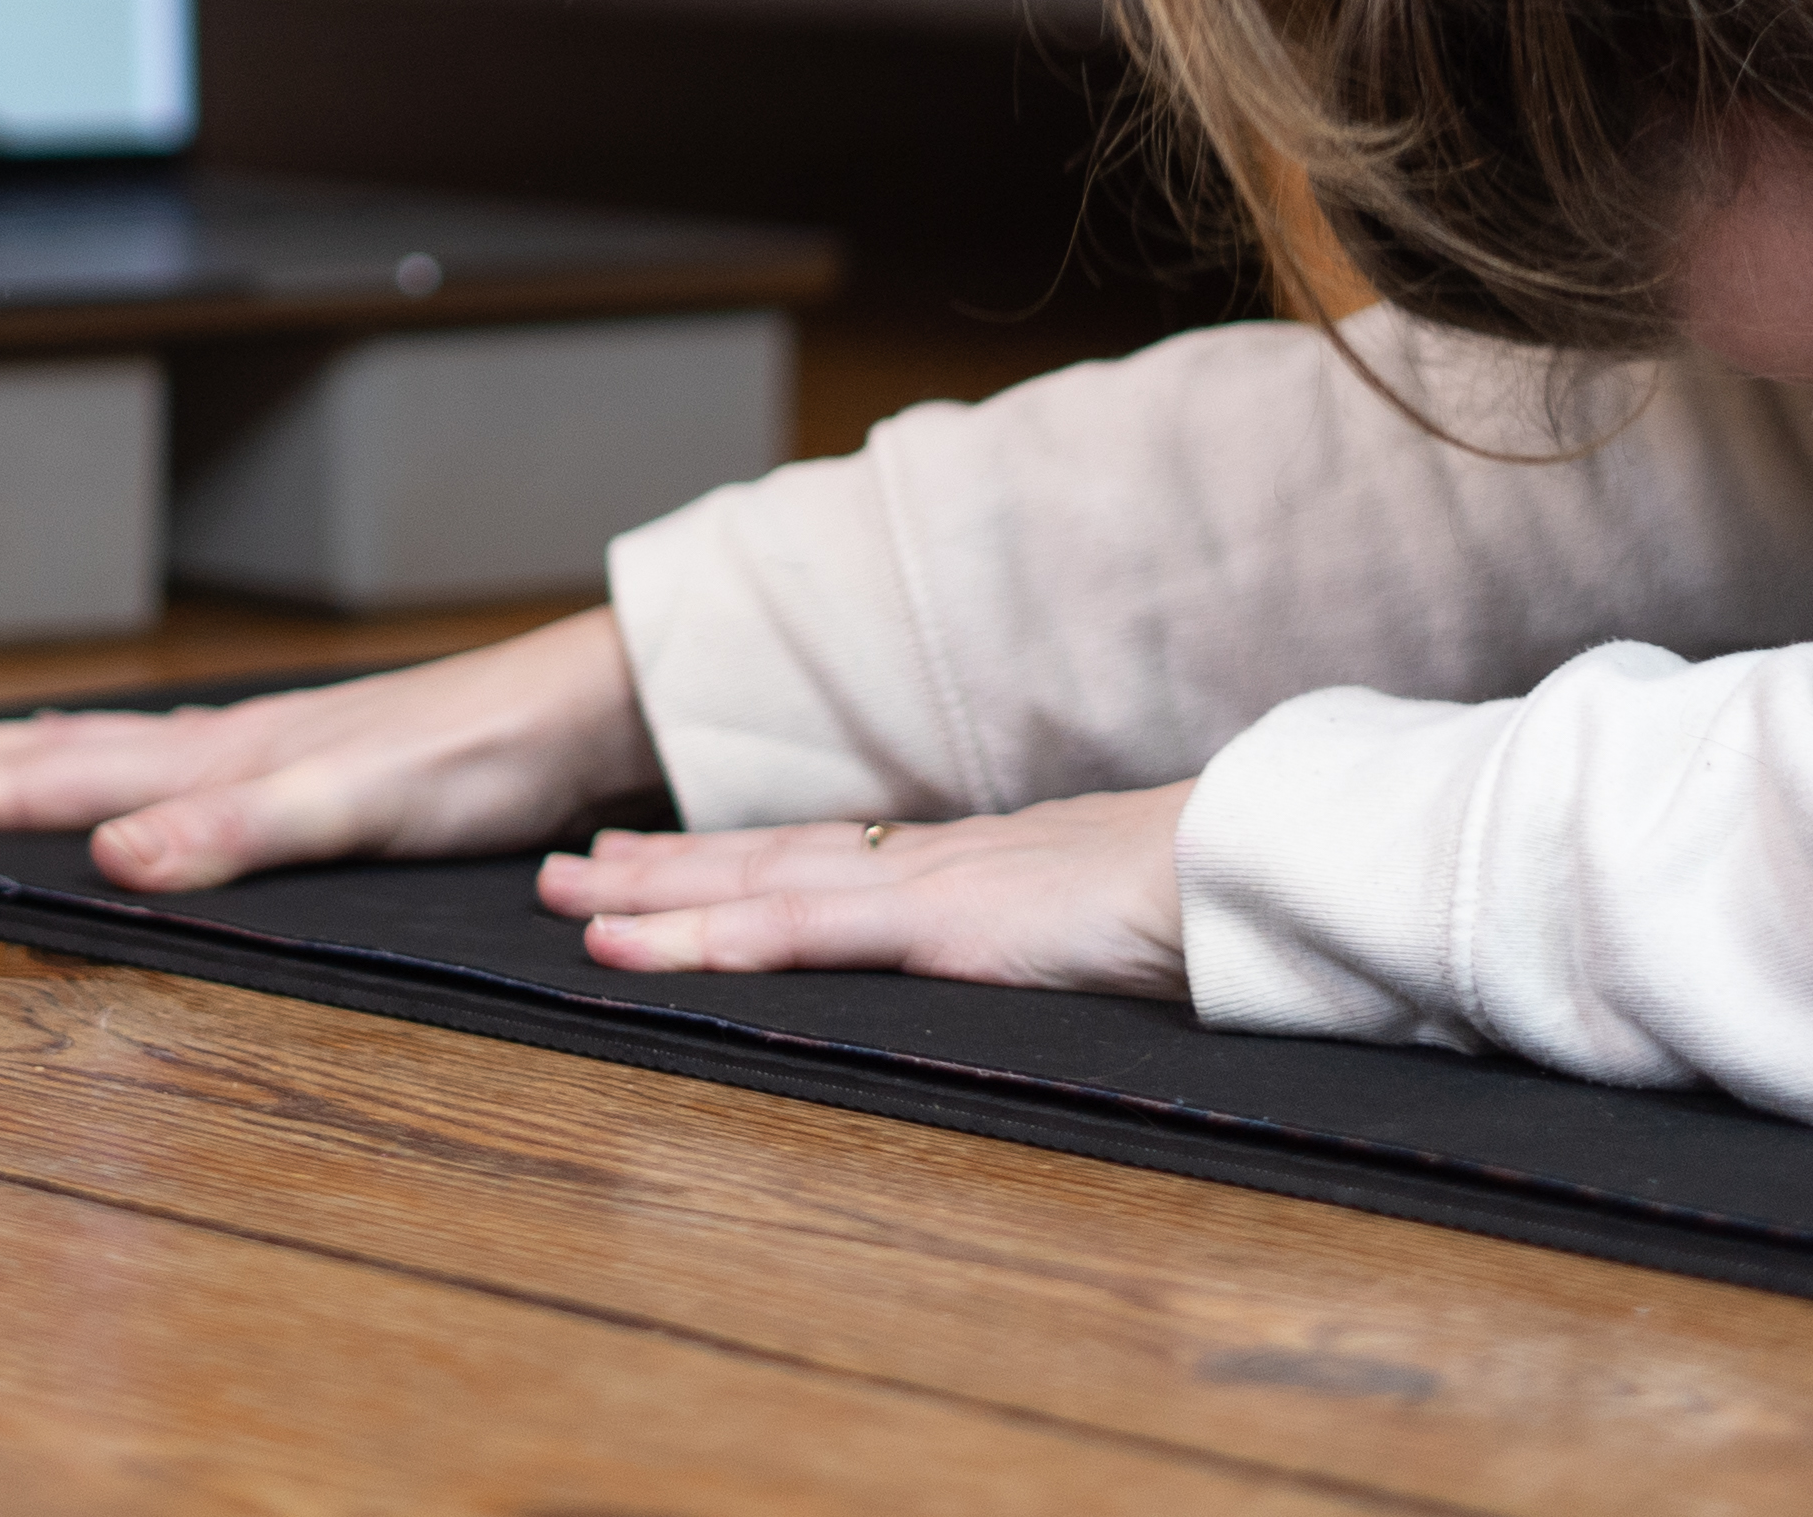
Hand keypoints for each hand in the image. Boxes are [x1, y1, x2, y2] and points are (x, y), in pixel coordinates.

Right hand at [0, 605, 658, 892]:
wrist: (582, 708)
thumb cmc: (482, 759)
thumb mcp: (359, 807)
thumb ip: (238, 831)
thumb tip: (107, 857)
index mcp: (216, 761)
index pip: (46, 781)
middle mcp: (222, 745)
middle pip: (50, 756)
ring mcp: (259, 746)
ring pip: (97, 750)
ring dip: (5, 756)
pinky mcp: (303, 759)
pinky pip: (160, 759)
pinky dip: (96, 761)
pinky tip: (104, 771)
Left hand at [535, 781, 1192, 998]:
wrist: (1251, 867)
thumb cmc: (1195, 898)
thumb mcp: (1099, 925)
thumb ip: (1046, 938)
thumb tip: (1034, 953)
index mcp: (959, 866)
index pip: (815, 859)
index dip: (725, 861)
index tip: (649, 860)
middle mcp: (920, 862)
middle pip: (760, 862)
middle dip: (657, 868)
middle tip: (561, 872)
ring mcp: (921, 886)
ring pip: (754, 890)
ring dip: (653, 899)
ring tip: (565, 901)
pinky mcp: (933, 923)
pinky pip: (798, 934)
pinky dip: (711, 938)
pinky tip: (644, 942)